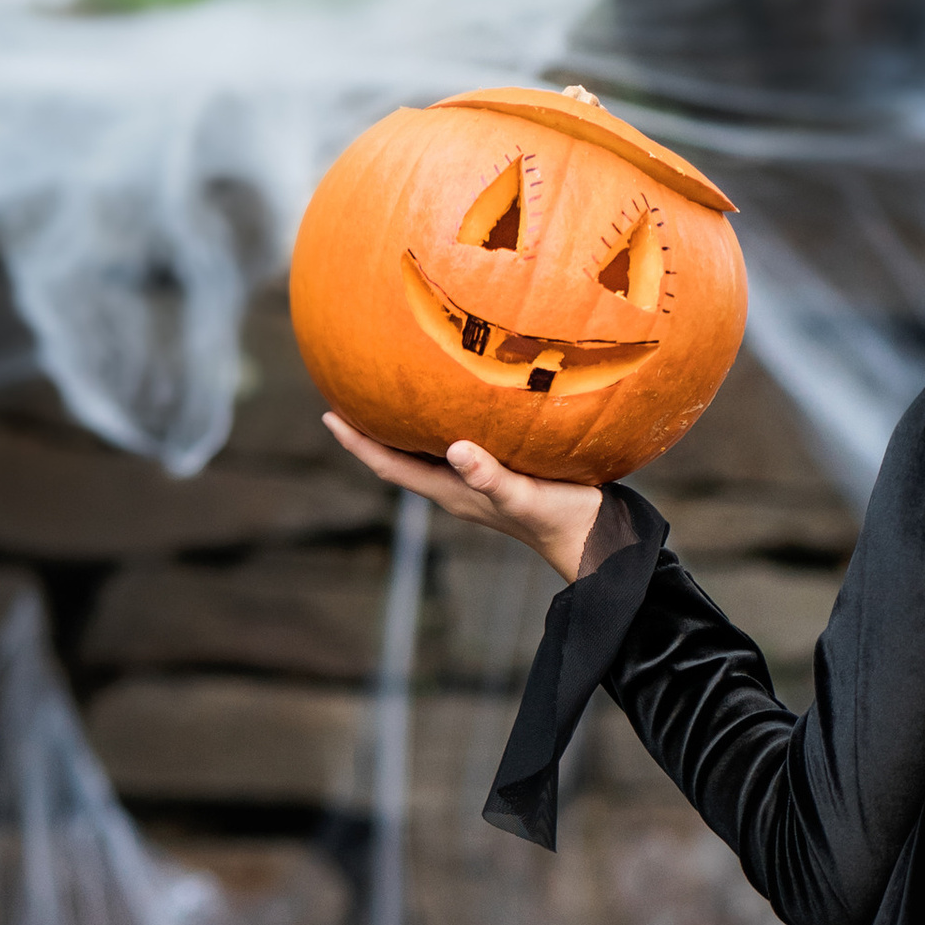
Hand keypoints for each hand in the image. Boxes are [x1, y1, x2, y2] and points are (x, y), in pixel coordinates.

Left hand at [322, 416, 602, 581]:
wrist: (595, 535)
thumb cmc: (561, 517)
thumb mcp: (524, 495)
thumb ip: (490, 476)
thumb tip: (456, 449)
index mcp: (450, 491)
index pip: (389, 465)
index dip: (357, 443)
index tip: (328, 414)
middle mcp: (455, 485)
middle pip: (398, 455)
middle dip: (370, 429)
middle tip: (346, 390)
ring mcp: (475, 480)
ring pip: (424, 448)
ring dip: (402, 425)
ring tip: (387, 390)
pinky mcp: (498, 470)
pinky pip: (455, 442)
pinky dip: (441, 420)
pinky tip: (450, 397)